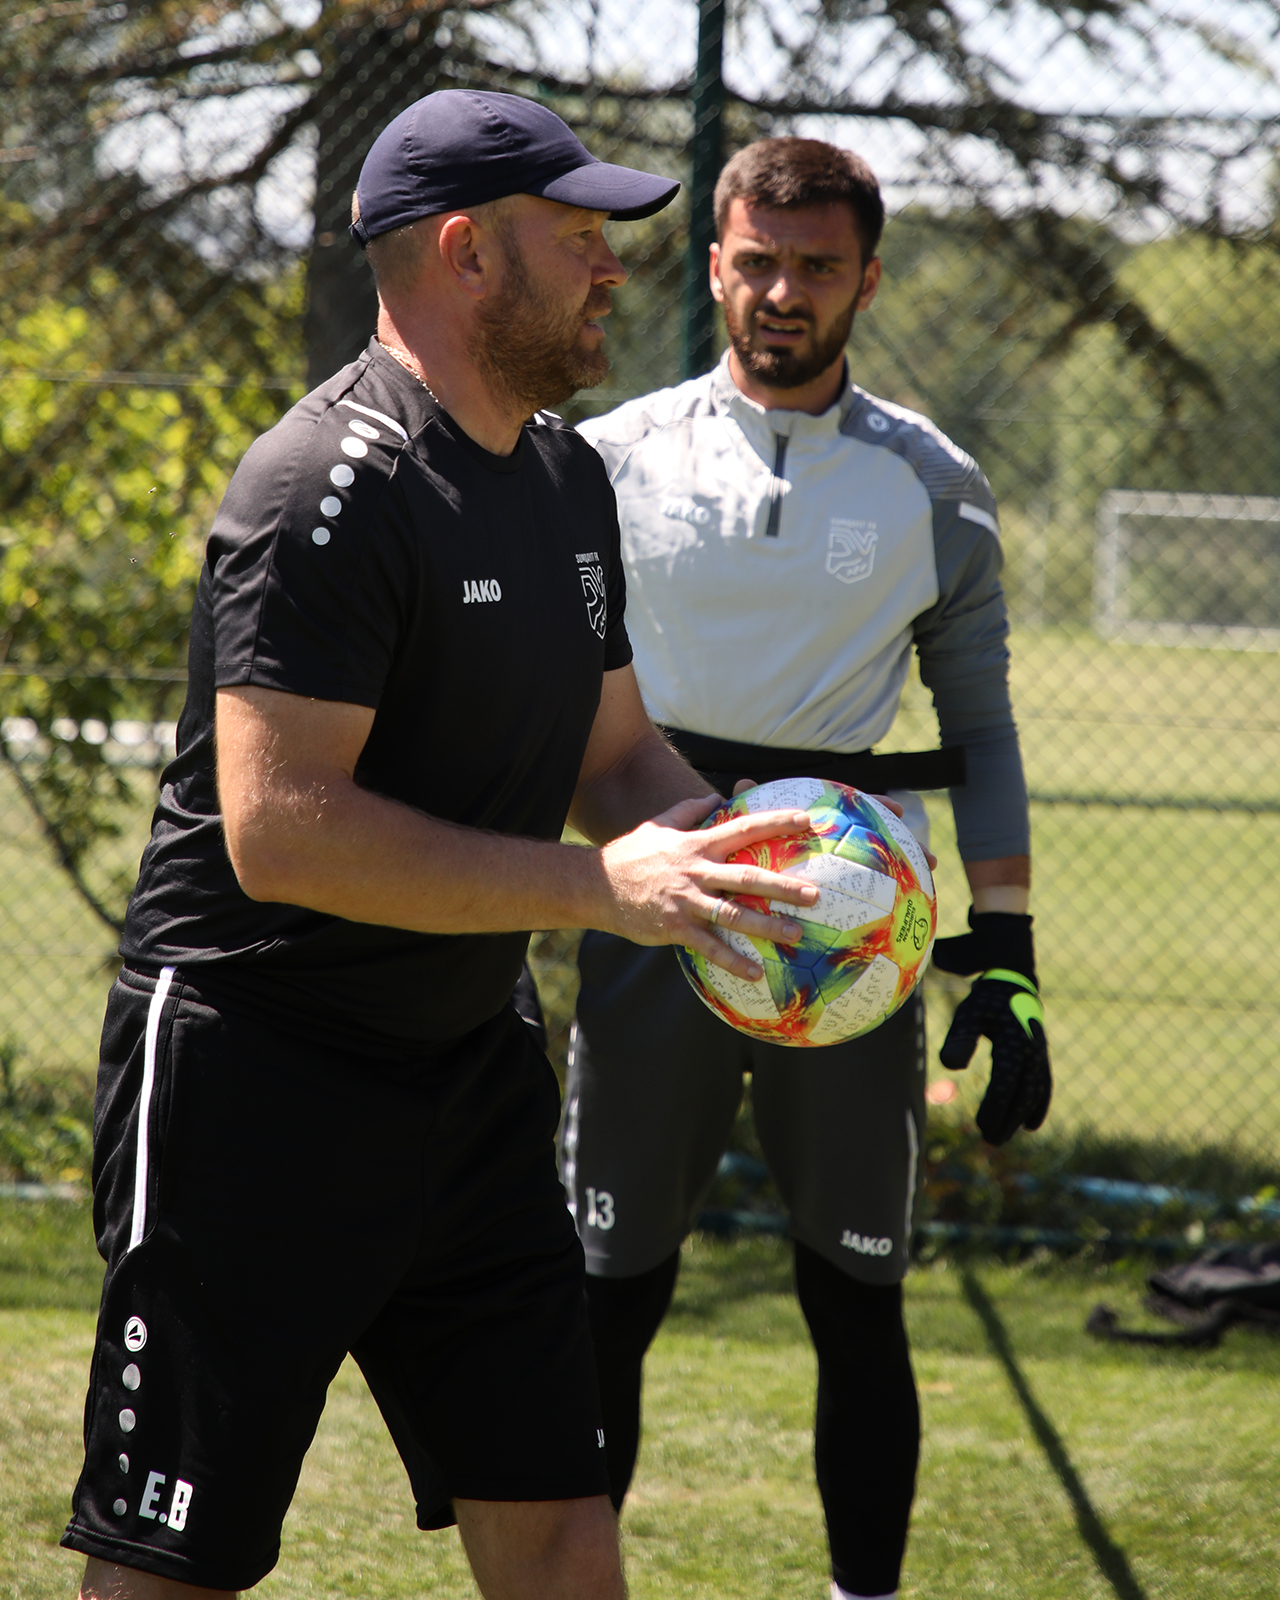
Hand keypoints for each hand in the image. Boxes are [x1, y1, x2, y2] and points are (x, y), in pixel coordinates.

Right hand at [598, 794, 818, 979]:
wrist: (596, 885)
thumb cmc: (631, 854)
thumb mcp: (660, 824)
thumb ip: (689, 809)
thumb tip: (715, 794)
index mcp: (697, 844)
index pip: (743, 827)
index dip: (775, 822)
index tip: (805, 819)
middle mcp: (696, 871)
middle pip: (747, 876)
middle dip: (783, 886)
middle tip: (814, 894)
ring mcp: (687, 901)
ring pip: (733, 914)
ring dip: (766, 925)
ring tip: (795, 935)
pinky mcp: (675, 927)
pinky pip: (709, 946)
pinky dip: (733, 960)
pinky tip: (755, 971)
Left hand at [931, 909, 1050, 1144]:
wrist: (1013, 981)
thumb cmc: (985, 1000)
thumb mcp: (968, 1014)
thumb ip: (960, 1038)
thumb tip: (950, 1066)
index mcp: (1015, 1042)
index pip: (1006, 1083)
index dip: (995, 1107)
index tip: (980, 1125)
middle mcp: (1033, 1052)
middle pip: (1023, 1095)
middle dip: (1007, 1120)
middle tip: (988, 1140)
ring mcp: (1040, 1055)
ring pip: (1035, 1094)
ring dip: (1020, 1118)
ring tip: (1002, 1137)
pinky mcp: (1041, 1058)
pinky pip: (1044, 1085)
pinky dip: (1039, 1105)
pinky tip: (1031, 1125)